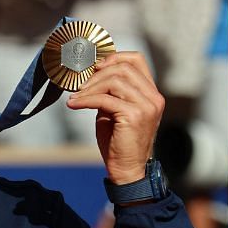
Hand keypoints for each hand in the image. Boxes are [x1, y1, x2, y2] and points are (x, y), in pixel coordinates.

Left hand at [68, 52, 163, 185]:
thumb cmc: (119, 141)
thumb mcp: (115, 109)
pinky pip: (105, 99)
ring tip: (76, 96)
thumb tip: (91, 72)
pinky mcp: (135, 116)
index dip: (113, 57)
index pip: (137, 60)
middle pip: (123, 67)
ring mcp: (147, 106)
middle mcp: (153, 98)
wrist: (127, 170)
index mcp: (152, 93)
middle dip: (97, 74)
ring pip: (114, 80)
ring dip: (90, 87)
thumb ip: (110, 91)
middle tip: (79, 84)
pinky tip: (74, 104)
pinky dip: (86, 100)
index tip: (94, 67)